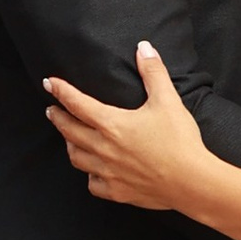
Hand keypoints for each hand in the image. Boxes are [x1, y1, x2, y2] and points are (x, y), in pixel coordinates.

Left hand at [44, 40, 210, 213]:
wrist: (191, 182)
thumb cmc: (180, 141)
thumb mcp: (168, 101)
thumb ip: (153, 72)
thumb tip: (143, 48)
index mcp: (112, 124)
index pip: (77, 104)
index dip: (61, 91)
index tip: (49, 83)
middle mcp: (103, 148)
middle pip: (69, 131)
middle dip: (58, 118)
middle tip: (52, 110)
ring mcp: (108, 172)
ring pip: (76, 158)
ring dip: (70, 145)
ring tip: (69, 138)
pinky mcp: (117, 191)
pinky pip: (93, 184)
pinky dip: (89, 175)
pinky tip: (94, 170)